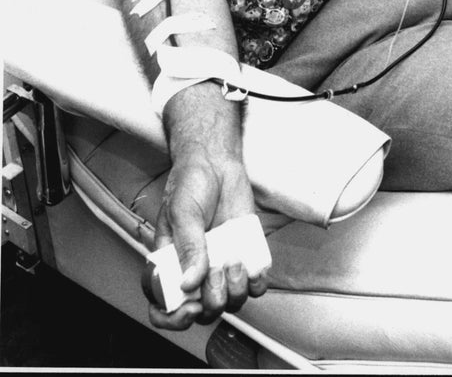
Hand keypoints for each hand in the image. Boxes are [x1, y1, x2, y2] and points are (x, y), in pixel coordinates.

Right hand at [147, 85, 268, 329]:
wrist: (217, 164)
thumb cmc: (191, 184)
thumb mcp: (183, 213)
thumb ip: (188, 247)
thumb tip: (189, 283)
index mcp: (169, 266)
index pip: (163, 309)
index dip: (173, 319)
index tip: (190, 307)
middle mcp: (194, 272)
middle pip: (202, 312)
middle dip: (212, 300)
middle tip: (217, 270)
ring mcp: (220, 266)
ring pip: (230, 303)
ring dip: (234, 290)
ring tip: (234, 261)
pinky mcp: (243, 257)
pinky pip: (254, 286)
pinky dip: (256, 282)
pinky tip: (252, 265)